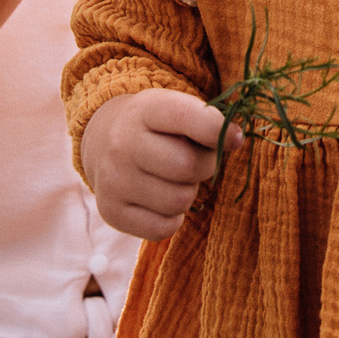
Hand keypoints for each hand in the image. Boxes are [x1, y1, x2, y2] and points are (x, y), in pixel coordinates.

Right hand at [80, 88, 236, 240]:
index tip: (233, 137)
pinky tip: (161, 199)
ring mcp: (112, 180)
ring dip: (187, 193)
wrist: (103, 142)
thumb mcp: (176, 109)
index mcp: (144, 110)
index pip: (187, 117)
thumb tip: (235, 140)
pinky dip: (172, 217)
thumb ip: (208, 121)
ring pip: (179, 201)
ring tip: (175, 179)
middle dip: (205, 166)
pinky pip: (163, 228)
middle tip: (198, 161)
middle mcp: (121, 144)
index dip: (219, 130)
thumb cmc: (156, 126)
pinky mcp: (111, 212)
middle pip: (188, 166)